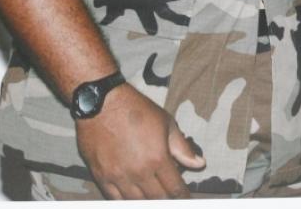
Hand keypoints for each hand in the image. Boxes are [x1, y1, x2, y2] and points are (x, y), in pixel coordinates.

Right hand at [75, 82, 205, 197]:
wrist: (101, 102)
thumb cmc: (136, 109)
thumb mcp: (165, 122)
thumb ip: (182, 147)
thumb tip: (200, 164)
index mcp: (158, 158)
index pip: (174, 189)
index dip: (182, 196)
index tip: (185, 198)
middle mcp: (139, 172)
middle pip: (157, 199)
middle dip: (166, 198)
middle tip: (169, 195)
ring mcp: (119, 176)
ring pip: (137, 202)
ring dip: (147, 200)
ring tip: (152, 195)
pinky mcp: (101, 176)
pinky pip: (116, 199)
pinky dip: (126, 200)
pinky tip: (132, 196)